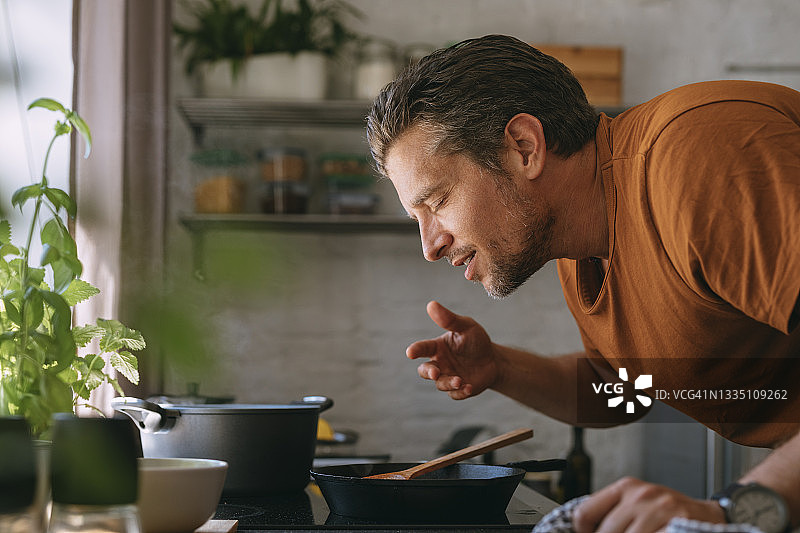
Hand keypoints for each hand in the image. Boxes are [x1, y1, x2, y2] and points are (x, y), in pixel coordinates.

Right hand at [406, 301, 498, 399]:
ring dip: (448, 383)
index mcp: (437, 347)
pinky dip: (460, 392)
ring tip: (460, 380)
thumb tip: (431, 304)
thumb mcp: (466, 326)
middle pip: (424, 370)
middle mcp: (439, 363)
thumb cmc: (476, 340)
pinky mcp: (458, 390)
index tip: (410, 353)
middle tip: (435, 373)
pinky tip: (469, 387)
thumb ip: (449, 319)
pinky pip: (454, 394)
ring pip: (440, 384)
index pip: (422, 348)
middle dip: (428, 372)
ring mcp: (447, 377)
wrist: (494, 360)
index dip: (415, 350)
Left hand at [573, 477, 725, 532]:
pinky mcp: (677, 523)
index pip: (585, 512)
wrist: (710, 515)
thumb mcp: (637, 504)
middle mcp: (640, 495)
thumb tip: (585, 530)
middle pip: (605, 531)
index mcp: (625, 488)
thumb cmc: (668, 513)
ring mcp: (660, 509)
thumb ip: (614, 513)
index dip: (582, 531)